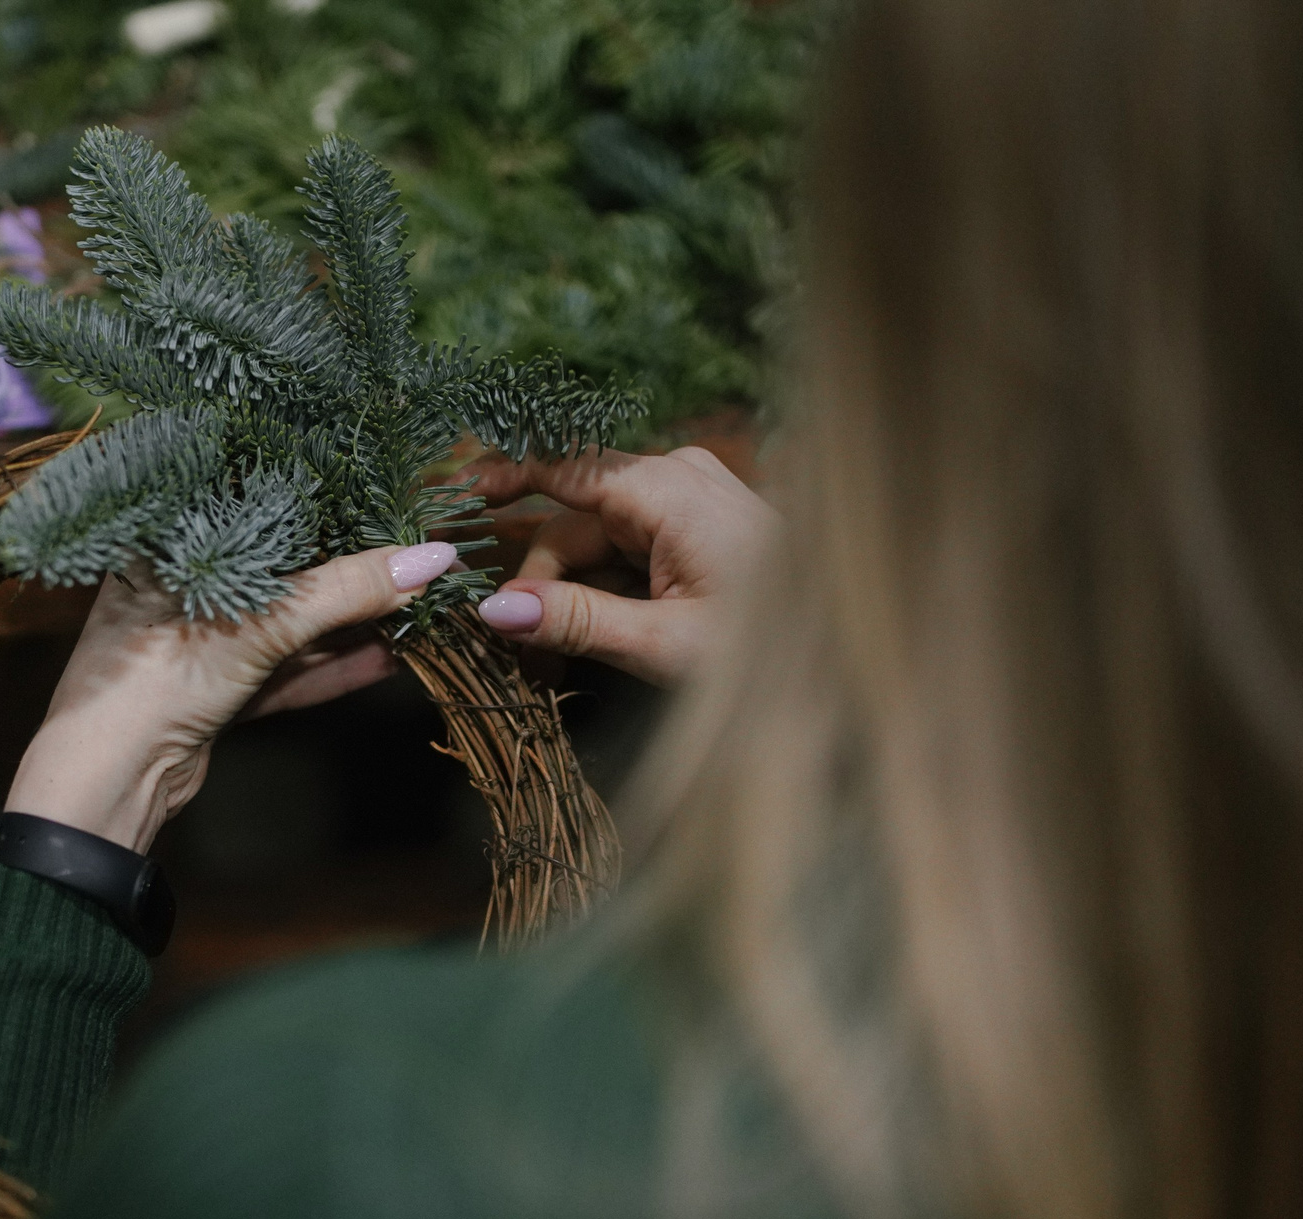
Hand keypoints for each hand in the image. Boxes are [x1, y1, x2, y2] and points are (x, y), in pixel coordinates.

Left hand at [4, 541, 460, 852]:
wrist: (111, 781)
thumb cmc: (155, 678)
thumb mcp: (259, 624)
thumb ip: (346, 591)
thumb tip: (433, 560)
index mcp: (167, 542)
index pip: (251, 502)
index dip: (316, 497)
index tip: (380, 490)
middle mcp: (179, 585)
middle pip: (277, 567)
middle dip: (344, 567)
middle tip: (412, 552)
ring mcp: (197, 641)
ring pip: (284, 624)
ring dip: (346, 622)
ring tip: (413, 605)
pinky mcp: (215, 691)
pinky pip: (282, 670)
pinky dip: (329, 668)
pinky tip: (386, 658)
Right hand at [462, 445, 778, 686]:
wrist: (854, 656)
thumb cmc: (774, 650)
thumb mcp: (666, 644)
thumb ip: (578, 622)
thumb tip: (492, 612)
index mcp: (668, 489)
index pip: (563, 467)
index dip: (500, 478)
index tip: (448, 494)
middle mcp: (674, 480)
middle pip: (572, 525)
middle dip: (539, 587)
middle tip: (517, 660)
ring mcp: (686, 503)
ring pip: (594, 545)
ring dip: (566, 599)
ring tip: (545, 667)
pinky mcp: (694, 530)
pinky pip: (625, 554)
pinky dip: (600, 595)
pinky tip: (583, 644)